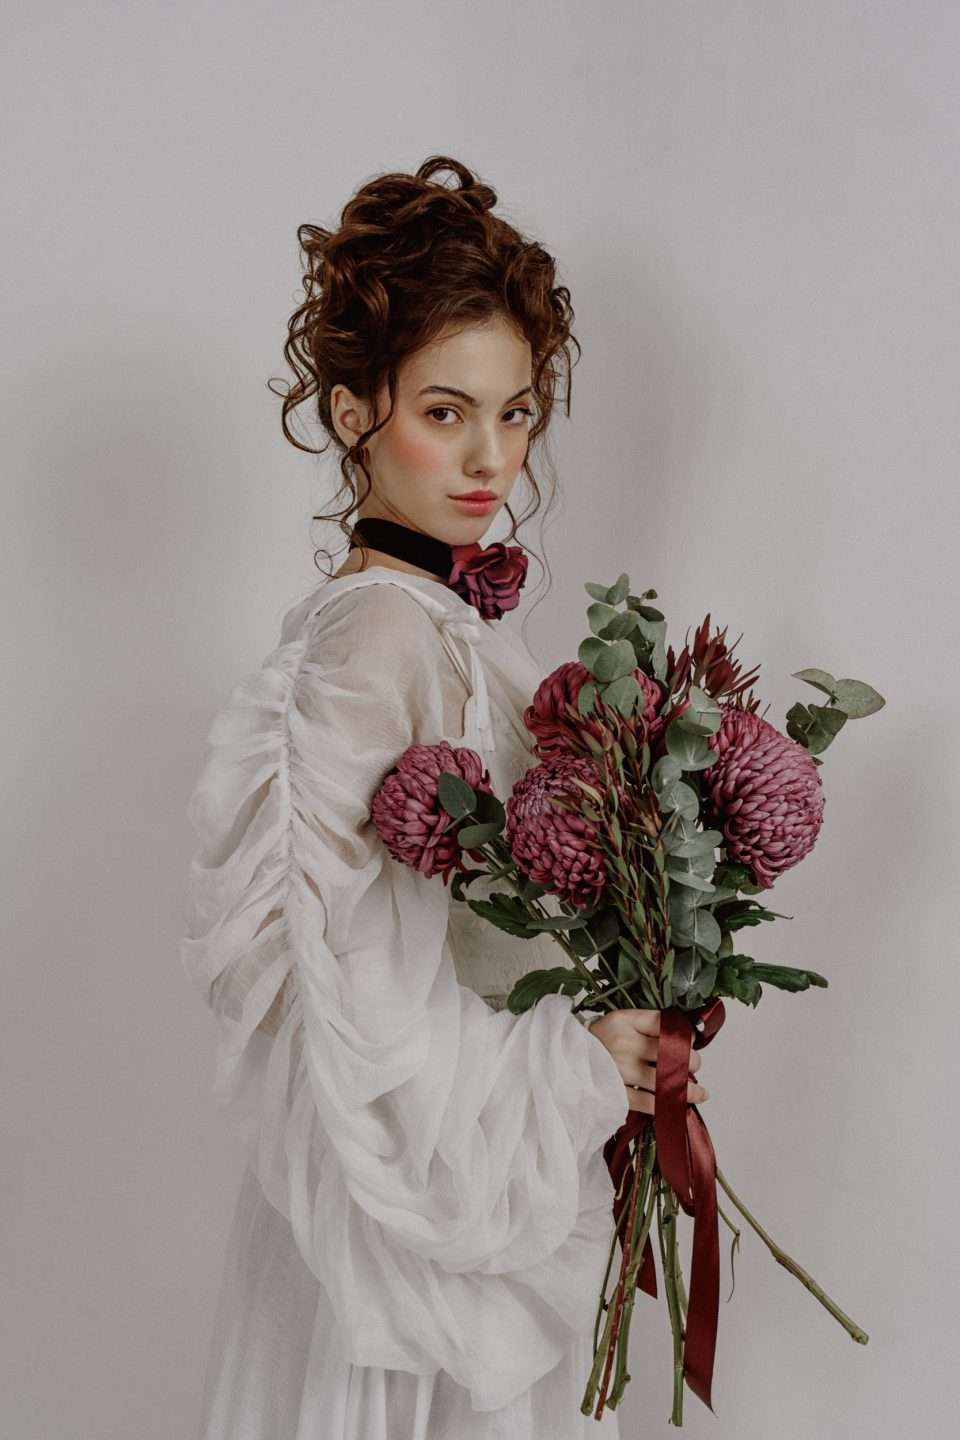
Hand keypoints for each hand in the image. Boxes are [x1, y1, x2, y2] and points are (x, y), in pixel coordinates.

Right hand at [586, 1008, 708, 1114]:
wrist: (562, 1063)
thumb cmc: (595, 1043)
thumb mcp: (616, 1023)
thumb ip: (645, 1025)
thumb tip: (684, 1036)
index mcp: (623, 1021)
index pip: (663, 1024)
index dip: (683, 1034)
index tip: (691, 1042)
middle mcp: (622, 1043)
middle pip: (669, 1051)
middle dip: (690, 1061)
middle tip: (693, 1066)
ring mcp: (619, 1070)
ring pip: (664, 1079)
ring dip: (686, 1088)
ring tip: (699, 1092)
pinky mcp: (615, 1094)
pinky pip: (648, 1102)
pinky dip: (665, 1104)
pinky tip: (677, 1105)